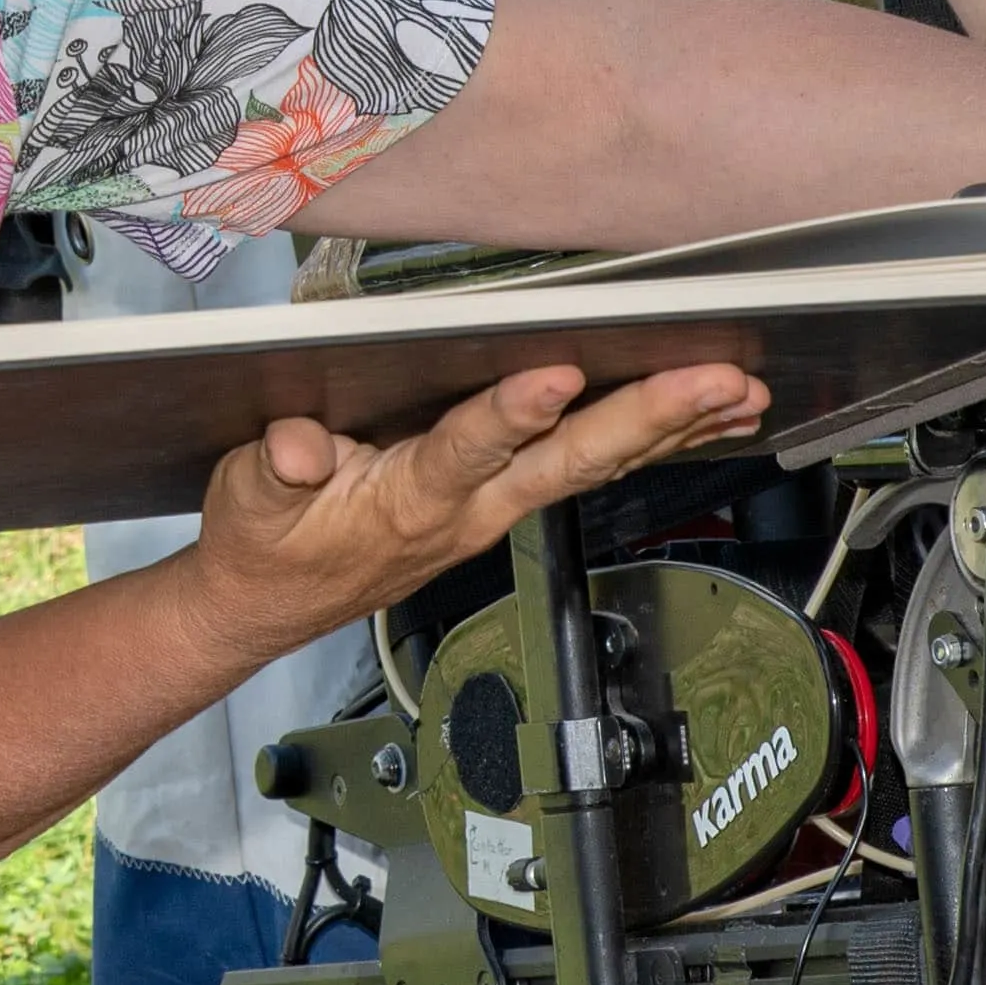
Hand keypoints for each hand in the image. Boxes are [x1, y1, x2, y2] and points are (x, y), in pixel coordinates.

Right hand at [182, 359, 769, 668]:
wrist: (265, 606)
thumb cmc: (263, 542)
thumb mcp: (246, 496)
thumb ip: (275, 466)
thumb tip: (299, 447)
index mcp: (406, 500)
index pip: (465, 451)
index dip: (511, 416)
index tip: (556, 378)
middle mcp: (467, 511)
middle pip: (567, 460)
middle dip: (646, 417)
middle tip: (714, 383)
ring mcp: (492, 514)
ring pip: (595, 466)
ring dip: (671, 430)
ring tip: (740, 394)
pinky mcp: (501, 507)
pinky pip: (589, 472)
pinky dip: (651, 445)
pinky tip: (702, 423)